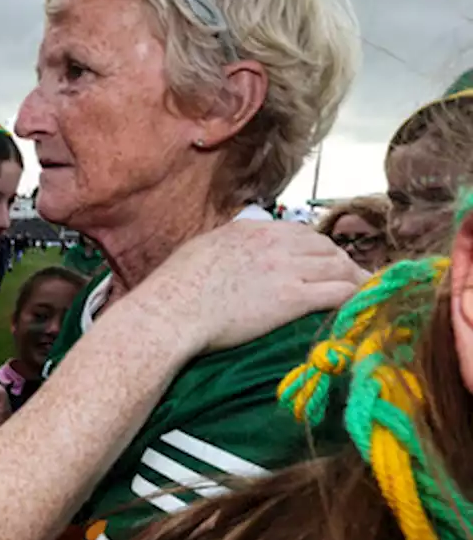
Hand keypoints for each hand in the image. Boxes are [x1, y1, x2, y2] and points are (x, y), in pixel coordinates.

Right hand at [136, 220, 367, 354]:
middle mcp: (273, 243)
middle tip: (353, 278)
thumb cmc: (175, 287)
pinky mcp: (293, 298)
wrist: (173, 309)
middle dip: (342, 261)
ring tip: (366, 293)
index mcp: (250, 230)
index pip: (298, 232)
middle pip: (324, 246)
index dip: (317, 248)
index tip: (324, 261)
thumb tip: (229, 253)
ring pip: (338, 267)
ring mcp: (286, 269)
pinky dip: (355, 298)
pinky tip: (362, 307)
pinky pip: (338, 292)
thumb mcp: (202, 250)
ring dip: (356, 280)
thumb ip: (226, 246)